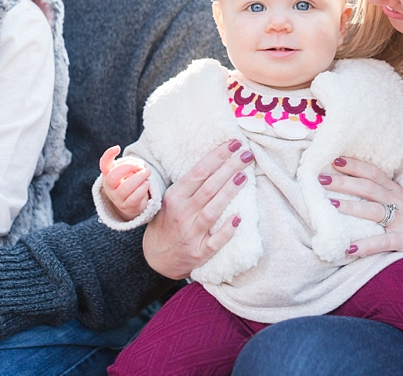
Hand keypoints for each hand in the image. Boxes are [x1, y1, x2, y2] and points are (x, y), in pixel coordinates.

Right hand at [100, 146, 150, 220]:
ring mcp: (117, 198)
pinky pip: (134, 198)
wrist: (130, 203)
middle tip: (141, 165)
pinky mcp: (127, 206)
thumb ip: (130, 165)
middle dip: (128, 167)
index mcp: (108, 175)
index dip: (108, 155)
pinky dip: (142, 188)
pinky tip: (146, 183)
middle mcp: (110, 187)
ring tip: (147, 172)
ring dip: (139, 177)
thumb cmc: (128, 181)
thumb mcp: (126, 172)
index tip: (117, 147)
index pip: (104, 164)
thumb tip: (139, 165)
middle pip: (113, 176)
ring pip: (126, 187)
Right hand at [143, 139, 253, 279]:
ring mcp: (190, 235)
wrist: (156, 258)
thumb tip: (218, 162)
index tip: (234, 143)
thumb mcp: (171, 200)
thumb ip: (190, 185)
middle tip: (247, 154)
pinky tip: (239, 218)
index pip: (198, 172)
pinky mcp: (198, 254)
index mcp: (174, 197)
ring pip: (212, 211)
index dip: (217, 157)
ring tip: (244, 177)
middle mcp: (181, 214)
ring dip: (229, 193)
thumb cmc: (168, 222)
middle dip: (229, 168)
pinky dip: (227, 230)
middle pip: (209, 188)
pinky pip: (215, 242)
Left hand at [322, 156, 402, 258]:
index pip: (374, 173)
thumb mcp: (399, 205)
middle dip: (344, 182)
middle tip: (322, 179)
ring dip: (351, 207)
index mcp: (396, 192)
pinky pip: (383, 242)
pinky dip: (365, 245)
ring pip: (374, 210)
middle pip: (369, 188)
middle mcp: (399, 203)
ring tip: (330, 205)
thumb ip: (379, 197)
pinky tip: (349, 248)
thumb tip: (348, 191)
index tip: (334, 160)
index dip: (355, 165)